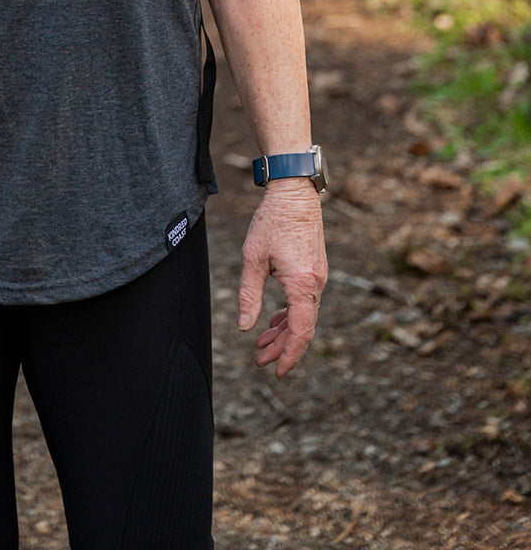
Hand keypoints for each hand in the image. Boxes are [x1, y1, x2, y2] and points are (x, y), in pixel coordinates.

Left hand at [238, 180, 326, 376]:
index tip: (277, 371)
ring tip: (263, 343)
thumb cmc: (272, 221)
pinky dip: (290, 314)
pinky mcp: (315, 269)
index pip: (300, 332)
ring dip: (284, 331)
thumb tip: (245, 328)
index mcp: (302, 284)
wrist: (294, 192)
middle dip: (282, 347)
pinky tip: (275, 320)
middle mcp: (316, 284)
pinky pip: (305, 301)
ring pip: (304, 315)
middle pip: (302, 328)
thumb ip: (249, 295)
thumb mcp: (253, 258)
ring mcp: (318, 276)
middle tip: (260, 360)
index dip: (289, 355)